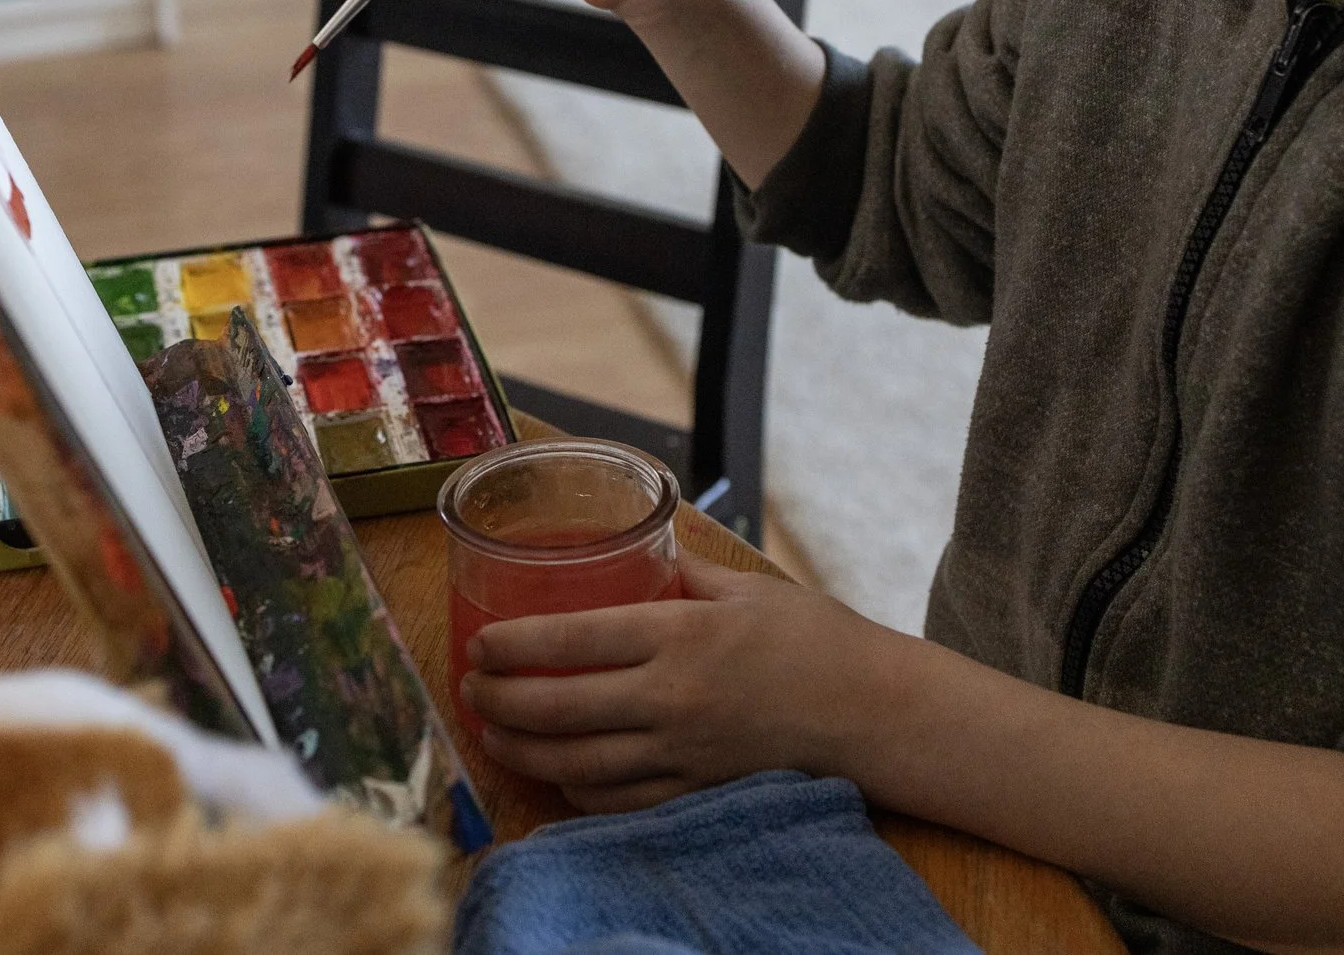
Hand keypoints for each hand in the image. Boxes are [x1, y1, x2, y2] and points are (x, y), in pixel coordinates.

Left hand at [461, 555, 915, 813]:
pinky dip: (576, 791)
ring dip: (523, 750)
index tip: (479, 643)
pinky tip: (555, 774)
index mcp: (680, 635)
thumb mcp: (744, 587)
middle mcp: (672, 698)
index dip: (513, 645)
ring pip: (578, 763)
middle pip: (559, 707)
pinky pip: (619, 802)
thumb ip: (682, 570)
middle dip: (499, 700)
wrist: (874, 711)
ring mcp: (683, 752)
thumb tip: (641, 542)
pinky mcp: (697, 789)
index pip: (572, 640)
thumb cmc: (813, 639)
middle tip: (469, 688)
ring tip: (491, 732)